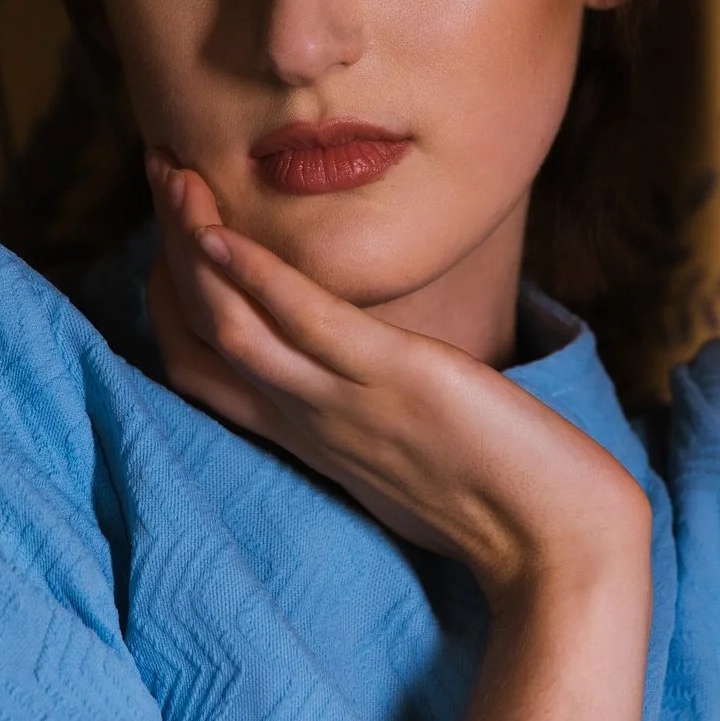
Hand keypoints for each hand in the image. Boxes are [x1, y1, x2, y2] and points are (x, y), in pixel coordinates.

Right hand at [140, 150, 652, 608]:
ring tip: (174, 174)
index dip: (171, 297)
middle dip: (170, 249)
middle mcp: (310, 422)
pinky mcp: (396, 380)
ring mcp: (345, 403)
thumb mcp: (411, 452)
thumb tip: (370, 367)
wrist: (559, 550)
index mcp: (310, 437)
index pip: (202, 369)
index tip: (170, 232)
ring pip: (231, 325)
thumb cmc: (502, 501)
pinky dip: (256, 277)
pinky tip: (223, 233)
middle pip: (202, 335)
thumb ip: (372, 412)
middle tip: (161, 171)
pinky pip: (306, 324)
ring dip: (191, 245)